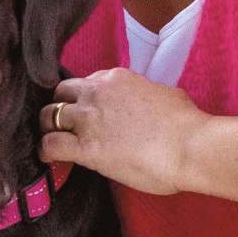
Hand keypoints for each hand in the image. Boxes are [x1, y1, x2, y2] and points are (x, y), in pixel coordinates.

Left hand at [38, 68, 211, 194]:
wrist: (191, 146)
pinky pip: (50, 144)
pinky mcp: (86, 147)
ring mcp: (89, 119)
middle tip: (63, 123)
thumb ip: (146, 95)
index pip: (87, 82)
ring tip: (50, 139)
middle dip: (60, 106)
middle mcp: (97, 94)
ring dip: (47, 127)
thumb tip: (149, 103)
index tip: (87, 111)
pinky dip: (46, 150)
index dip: (84, 98)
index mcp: (116, 78)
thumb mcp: (165, 95)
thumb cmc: (187, 124)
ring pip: (48, 116)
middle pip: (61, 93)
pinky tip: (48, 157)